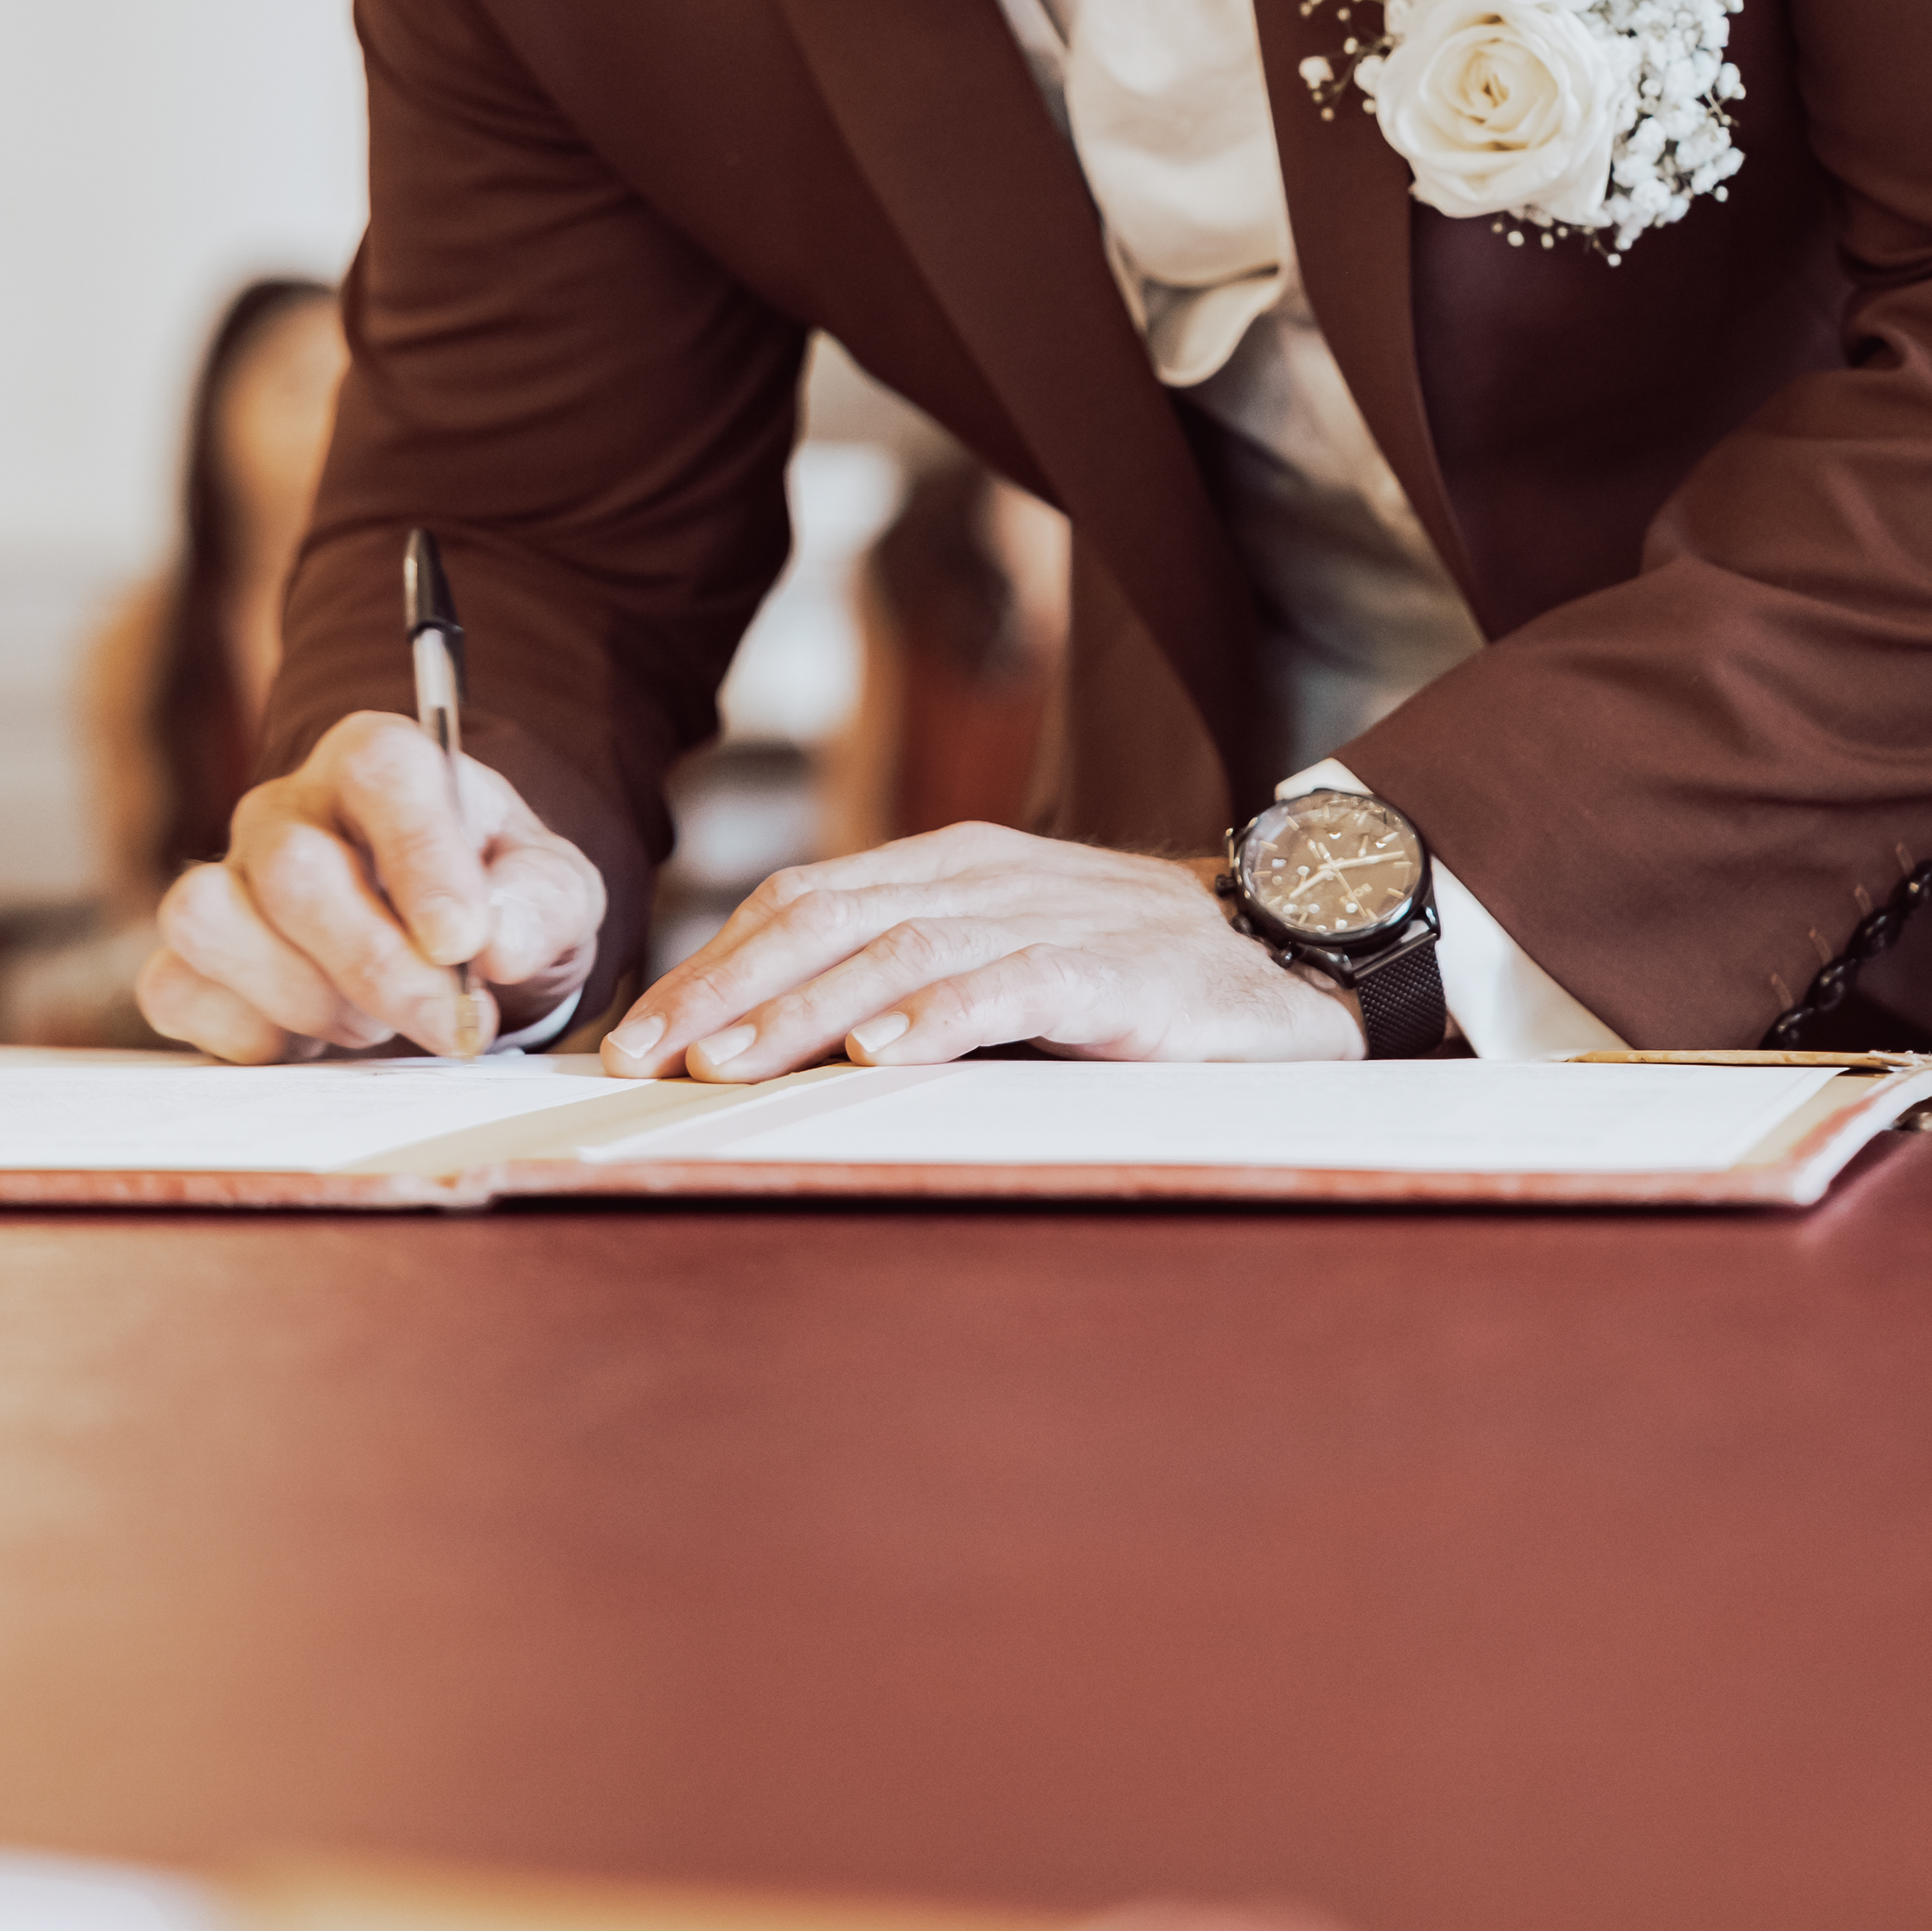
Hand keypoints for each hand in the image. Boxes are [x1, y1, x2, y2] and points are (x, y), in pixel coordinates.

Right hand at [138, 714, 605, 1064]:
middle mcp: (287, 808)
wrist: (454, 956)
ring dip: (307, 1000)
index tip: (463, 942)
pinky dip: (250, 1037)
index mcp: (380, 761)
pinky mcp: (188, 957)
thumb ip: (541, 904)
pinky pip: (176, 991)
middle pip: (293, 869)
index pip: (381, 770)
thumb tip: (497, 943)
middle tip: (448, 1022)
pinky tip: (313, 1044)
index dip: (419, 855)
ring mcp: (224, 878)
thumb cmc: (499, 905)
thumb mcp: (554, 894)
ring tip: (376, 1025)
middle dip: (377, 968)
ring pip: (211, 921)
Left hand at [601, 822, 1361, 1080]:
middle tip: (647, 1058)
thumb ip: (905, 983)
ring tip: (730, 1064)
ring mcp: (1054, 915)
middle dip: (726, 989)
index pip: (803, 900)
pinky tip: (881, 1053)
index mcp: (951, 866)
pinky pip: (1011, 984)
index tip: (635, 1036)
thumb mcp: (1002, 968)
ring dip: (805, 1010)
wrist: (1296, 962)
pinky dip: (938, 1015)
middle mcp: (990, 875)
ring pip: (901, 947)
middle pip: (828, 916)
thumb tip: (764, 1048)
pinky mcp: (1116, 970)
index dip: (713, 962)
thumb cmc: (1133, 981)